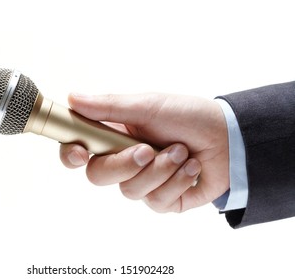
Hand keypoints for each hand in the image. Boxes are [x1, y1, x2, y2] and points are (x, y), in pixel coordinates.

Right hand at [59, 93, 228, 212]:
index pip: (79, 150)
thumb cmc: (188, 116)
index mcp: (114, 136)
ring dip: (161, 169)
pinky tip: (192, 168)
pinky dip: (177, 181)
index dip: (71, 155)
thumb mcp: (149, 105)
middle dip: (125, 164)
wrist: (228, 138)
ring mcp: (142, 182)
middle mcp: (123, 161)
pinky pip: (156, 201)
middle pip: (98, 176)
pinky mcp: (162, 200)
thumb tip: (73, 99)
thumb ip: (110, 107)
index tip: (81, 153)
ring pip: (130, 190)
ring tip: (182, 151)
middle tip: (148, 149)